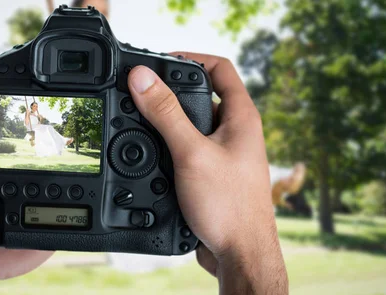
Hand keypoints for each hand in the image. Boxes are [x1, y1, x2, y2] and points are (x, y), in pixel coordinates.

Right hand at [127, 53, 287, 293]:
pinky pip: (190, 149)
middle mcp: (237, 132)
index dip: (191, 57)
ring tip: (143, 123)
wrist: (240, 254)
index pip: (220, 68)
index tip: (162, 61)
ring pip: (193, 125)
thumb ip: (166, 114)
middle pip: (203, 95)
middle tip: (145, 94)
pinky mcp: (214, 173)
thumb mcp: (191, 153)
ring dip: (169, 122)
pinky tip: (153, 156)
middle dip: (173, 92)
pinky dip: (171, 147)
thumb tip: (143, 78)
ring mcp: (226, 153)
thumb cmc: (230, 207)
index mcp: (242, 117)